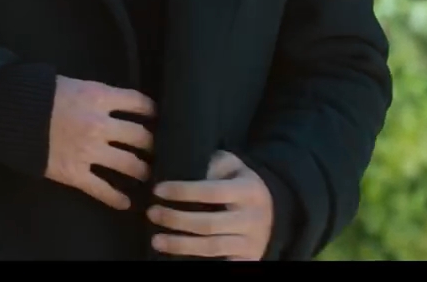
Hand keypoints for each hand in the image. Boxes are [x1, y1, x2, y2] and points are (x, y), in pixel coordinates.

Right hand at [44, 76, 155, 209]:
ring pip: (129, 165)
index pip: (138, 103)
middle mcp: (100, 125)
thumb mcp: (74, 85)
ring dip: (141, 171)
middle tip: (152, 149)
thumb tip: (114, 103)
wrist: (11, 115)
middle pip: (140, 137)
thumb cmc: (40, 94)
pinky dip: (117, 199)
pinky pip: (104, 190)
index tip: (154, 117)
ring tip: (144, 174)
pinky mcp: (76, 173)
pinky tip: (126, 203)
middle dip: (150, 145)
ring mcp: (89, 151)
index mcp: (99, 98)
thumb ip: (96, 95)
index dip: (151, 110)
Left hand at [148, 150, 273, 259]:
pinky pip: (221, 263)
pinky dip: (199, 261)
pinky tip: (177, 256)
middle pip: (208, 224)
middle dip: (176, 219)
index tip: (158, 190)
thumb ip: (213, 164)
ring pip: (211, 247)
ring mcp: (251, 242)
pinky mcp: (248, 259)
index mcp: (248, 191)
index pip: (212, 192)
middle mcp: (251, 218)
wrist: (275, 211)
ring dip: (180, 244)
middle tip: (151, 212)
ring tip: (156, 239)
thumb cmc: (242, 183)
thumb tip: (185, 170)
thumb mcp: (233, 166)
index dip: (183, 191)